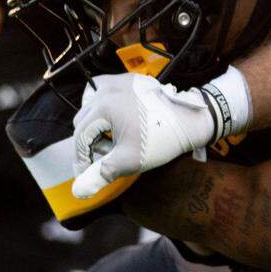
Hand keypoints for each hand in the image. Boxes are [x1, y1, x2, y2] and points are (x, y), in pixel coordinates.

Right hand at [72, 72, 215, 197]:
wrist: (192, 120)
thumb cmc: (161, 140)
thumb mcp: (128, 161)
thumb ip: (100, 174)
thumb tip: (78, 191)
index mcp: (104, 105)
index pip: (80, 136)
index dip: (81, 159)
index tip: (86, 173)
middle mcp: (108, 87)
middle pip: (83, 120)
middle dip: (91, 140)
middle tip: (109, 153)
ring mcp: (120, 80)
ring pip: (92, 105)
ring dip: (96, 123)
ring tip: (115, 138)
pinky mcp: (131, 80)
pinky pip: (106, 93)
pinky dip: (106, 107)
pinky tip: (120, 122)